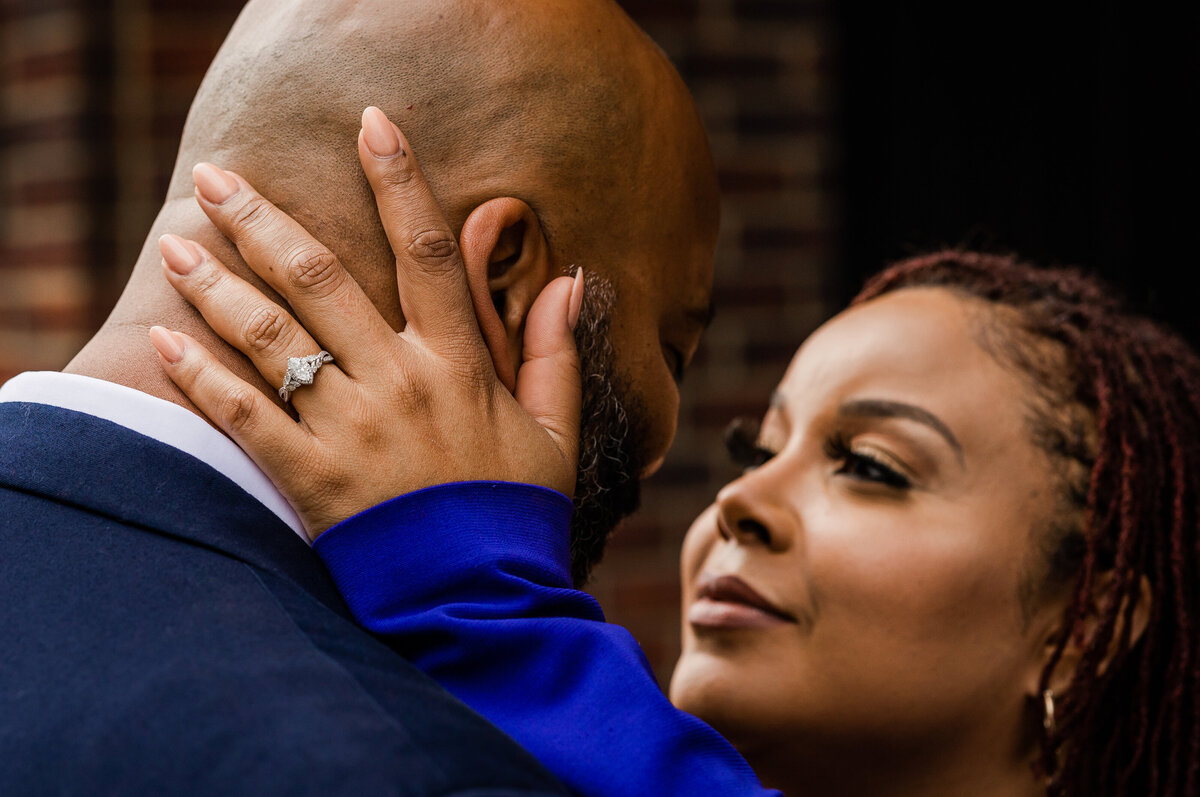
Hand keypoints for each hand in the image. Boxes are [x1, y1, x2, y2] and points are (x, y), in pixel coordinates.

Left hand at [149, 107, 582, 540]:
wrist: (480, 600)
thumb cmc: (515, 513)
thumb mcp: (554, 430)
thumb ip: (554, 351)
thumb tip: (572, 279)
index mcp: (459, 364)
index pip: (429, 251)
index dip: (400, 180)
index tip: (372, 124)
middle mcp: (400, 382)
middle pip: (320, 276)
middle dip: (261, 218)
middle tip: (214, 178)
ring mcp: (351, 429)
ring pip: (271, 337)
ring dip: (216, 284)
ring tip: (176, 244)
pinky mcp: (312, 479)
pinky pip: (243, 416)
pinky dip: (200, 374)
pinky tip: (163, 337)